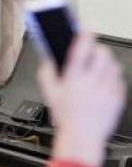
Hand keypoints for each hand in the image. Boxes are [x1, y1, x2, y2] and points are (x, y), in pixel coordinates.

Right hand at [38, 33, 125, 166]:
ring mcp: (107, 91)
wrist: (82, 138)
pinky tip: (103, 85)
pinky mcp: (118, 97)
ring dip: (106, 64)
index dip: (85, 36)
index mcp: (73, 80)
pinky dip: (112, 78)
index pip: (80, 51)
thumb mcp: (49, 94)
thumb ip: (47, 72)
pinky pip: (120, 79)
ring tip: (97, 72)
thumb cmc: (66, 117)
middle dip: (97, 50)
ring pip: (113, 65)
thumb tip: (50, 56)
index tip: (87, 28)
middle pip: (101, 54)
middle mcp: (91, 84)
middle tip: (92, 53)